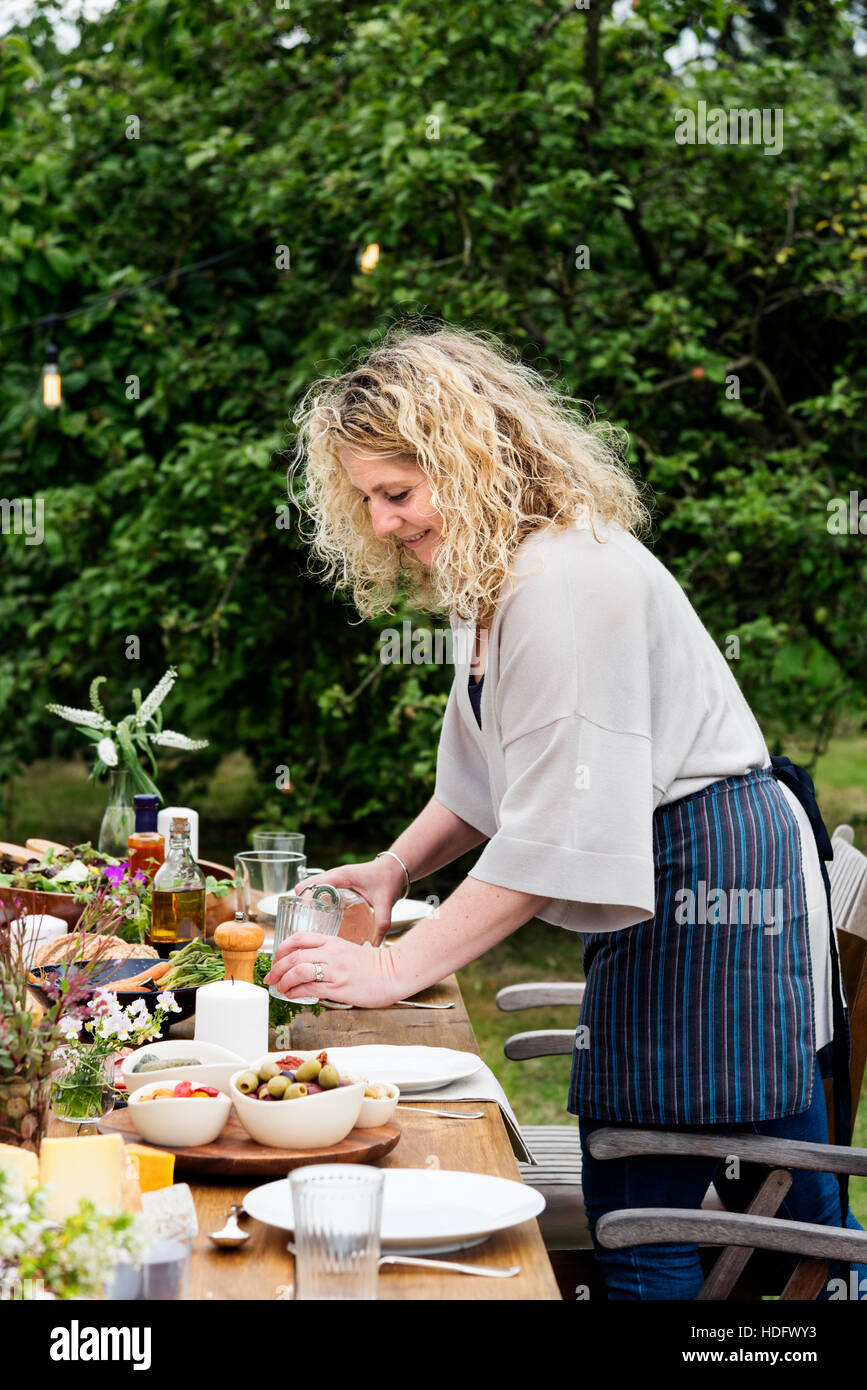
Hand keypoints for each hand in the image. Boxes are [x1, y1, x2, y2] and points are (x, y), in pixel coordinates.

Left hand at [263, 931, 398, 1008]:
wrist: (393, 973)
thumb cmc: (373, 965)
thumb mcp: (346, 952)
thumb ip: (328, 955)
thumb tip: (308, 967)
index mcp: (332, 941)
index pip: (299, 938)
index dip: (282, 948)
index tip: (275, 958)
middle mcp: (331, 953)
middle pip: (294, 955)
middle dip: (277, 967)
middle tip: (270, 977)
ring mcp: (334, 969)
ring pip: (298, 970)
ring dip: (284, 980)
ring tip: (280, 987)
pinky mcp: (338, 986)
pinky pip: (310, 987)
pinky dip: (296, 991)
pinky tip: (292, 994)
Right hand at [295, 857, 405, 944]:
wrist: (394, 867)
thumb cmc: (389, 879)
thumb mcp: (386, 903)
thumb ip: (382, 923)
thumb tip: (375, 944)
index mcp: (342, 876)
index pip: (314, 885)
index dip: (306, 900)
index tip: (306, 918)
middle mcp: (334, 874)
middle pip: (304, 885)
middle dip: (301, 904)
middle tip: (307, 923)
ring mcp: (334, 876)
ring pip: (308, 886)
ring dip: (305, 902)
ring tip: (310, 922)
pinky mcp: (336, 880)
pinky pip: (317, 888)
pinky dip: (313, 899)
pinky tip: (320, 915)